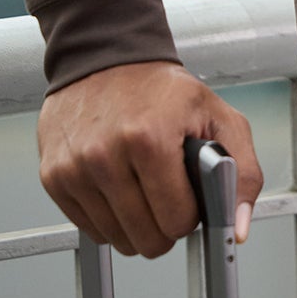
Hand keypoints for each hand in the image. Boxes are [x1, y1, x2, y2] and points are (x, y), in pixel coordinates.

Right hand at [37, 60, 263, 258]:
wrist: (107, 58)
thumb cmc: (163, 90)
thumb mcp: (220, 117)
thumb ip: (243, 173)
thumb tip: (238, 227)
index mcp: (150, 139)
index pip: (177, 222)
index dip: (191, 213)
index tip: (189, 194)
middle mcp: (105, 155)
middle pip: (146, 238)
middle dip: (164, 224)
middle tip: (167, 191)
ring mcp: (74, 169)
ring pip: (116, 238)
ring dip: (136, 223)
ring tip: (143, 185)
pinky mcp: (53, 177)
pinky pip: (89, 229)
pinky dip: (108, 217)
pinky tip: (118, 186)